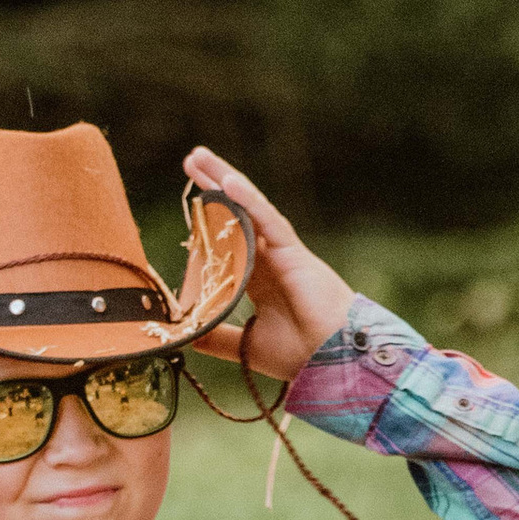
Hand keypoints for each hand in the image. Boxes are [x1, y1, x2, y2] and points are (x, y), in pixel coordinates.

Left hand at [182, 147, 353, 384]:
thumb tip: (183, 335)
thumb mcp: (247, 345)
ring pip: (250, 208)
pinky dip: (249, 201)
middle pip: (238, 215)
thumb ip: (217, 337)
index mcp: (261, 280)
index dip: (210, 221)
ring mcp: (283, 253)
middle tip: (191, 160)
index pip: (230, 241)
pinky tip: (228, 182)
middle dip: (214, 187)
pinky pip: (269, 221)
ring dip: (226, 180)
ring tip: (198, 157)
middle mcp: (271, 260)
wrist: (334, 362)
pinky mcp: (294, 253)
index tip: (189, 203)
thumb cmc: (302, 355)